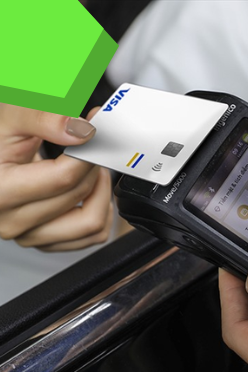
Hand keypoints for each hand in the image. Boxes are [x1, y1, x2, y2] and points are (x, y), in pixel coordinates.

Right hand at [0, 104, 112, 250]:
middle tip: (90, 147)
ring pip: (92, 223)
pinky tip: (89, 192)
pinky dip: (101, 212)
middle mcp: (11, 222)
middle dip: (92, 166)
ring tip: (90, 170)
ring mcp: (30, 236)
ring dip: (101, 192)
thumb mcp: (12, 116)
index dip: (88, 153)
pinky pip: (93, 236)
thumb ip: (45, 119)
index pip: (63, 177)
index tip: (96, 135)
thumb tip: (82, 131)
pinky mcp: (47, 244)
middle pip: (78, 195)